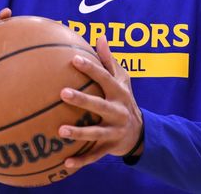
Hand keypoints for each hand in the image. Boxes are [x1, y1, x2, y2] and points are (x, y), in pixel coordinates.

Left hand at [57, 35, 143, 167]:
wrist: (140, 132)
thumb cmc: (123, 99)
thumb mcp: (122, 80)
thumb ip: (109, 60)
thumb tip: (99, 36)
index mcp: (119, 92)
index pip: (104, 78)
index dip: (91, 68)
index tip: (74, 59)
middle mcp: (118, 111)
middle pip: (99, 105)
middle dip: (82, 99)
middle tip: (62, 92)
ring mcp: (114, 131)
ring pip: (96, 132)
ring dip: (79, 132)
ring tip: (60, 131)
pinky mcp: (110, 148)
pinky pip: (94, 155)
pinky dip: (80, 160)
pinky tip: (64, 163)